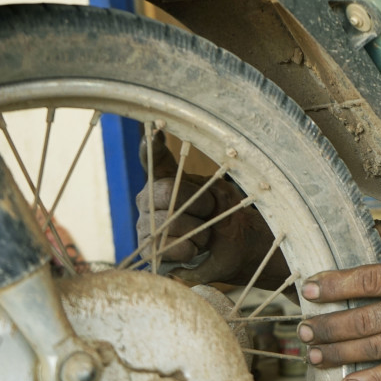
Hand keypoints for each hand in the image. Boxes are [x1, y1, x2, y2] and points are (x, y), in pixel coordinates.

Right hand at [134, 132, 279, 285]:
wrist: (235, 249)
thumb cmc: (226, 216)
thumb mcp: (220, 192)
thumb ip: (200, 182)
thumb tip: (186, 168)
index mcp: (167, 179)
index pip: (152, 159)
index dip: (151, 147)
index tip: (156, 130)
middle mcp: (150, 198)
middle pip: (163, 191)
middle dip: (196, 202)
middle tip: (211, 210)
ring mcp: (145, 224)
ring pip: (166, 221)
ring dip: (196, 230)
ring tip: (206, 235)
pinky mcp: (148, 250)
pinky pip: (164, 246)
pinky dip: (187, 248)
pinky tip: (195, 249)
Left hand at [297, 223, 380, 380]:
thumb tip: (376, 234)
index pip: (371, 278)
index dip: (337, 284)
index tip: (310, 288)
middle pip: (365, 317)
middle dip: (328, 325)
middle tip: (302, 328)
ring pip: (375, 347)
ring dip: (339, 352)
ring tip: (314, 353)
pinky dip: (371, 380)